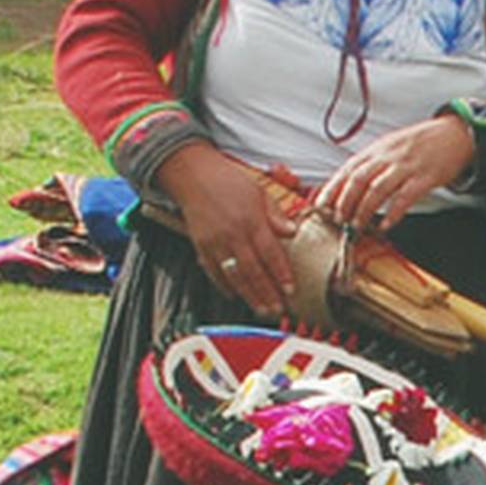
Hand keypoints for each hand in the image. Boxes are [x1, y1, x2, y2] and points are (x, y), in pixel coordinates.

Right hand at [163, 142, 303, 320]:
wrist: (193, 174)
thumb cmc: (228, 181)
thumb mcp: (259, 191)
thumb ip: (276, 215)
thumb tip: (292, 232)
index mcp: (251, 219)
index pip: (270, 252)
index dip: (281, 273)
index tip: (291, 290)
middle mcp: (233, 233)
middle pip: (254, 270)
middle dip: (267, 293)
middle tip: (279, 309)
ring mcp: (215, 242)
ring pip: (234, 276)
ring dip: (250, 296)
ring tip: (262, 310)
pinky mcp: (200, 246)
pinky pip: (213, 272)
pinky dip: (225, 286)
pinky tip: (236, 296)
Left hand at [314, 117, 479, 234]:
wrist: (455, 134)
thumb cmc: (422, 143)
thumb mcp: (392, 146)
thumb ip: (373, 163)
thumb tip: (350, 184)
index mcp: (378, 149)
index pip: (348, 169)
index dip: (333, 188)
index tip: (320, 204)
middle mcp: (388, 156)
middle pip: (358, 179)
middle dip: (345, 201)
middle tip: (338, 219)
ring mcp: (406, 166)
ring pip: (377, 189)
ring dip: (364, 209)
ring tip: (356, 225)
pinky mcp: (424, 177)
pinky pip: (404, 197)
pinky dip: (393, 213)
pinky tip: (386, 225)